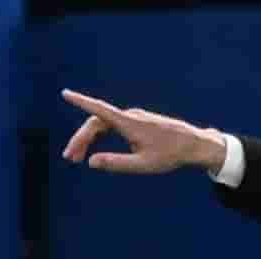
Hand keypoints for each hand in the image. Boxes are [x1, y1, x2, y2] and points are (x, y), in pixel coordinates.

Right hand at [60, 89, 226, 174]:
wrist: (194, 144)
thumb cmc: (171, 155)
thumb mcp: (143, 164)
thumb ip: (117, 163)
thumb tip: (92, 162)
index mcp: (129, 123)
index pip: (99, 110)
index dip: (81, 102)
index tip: (66, 93)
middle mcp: (130, 116)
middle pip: (97, 123)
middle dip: (81, 139)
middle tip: (70, 158)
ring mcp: (134, 117)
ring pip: (104, 125)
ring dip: (89, 139)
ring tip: (80, 158)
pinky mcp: (139, 121)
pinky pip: (113, 125)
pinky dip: (101, 136)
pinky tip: (96, 149)